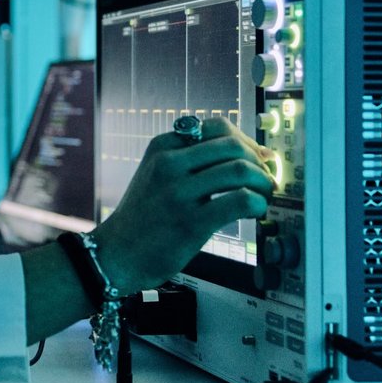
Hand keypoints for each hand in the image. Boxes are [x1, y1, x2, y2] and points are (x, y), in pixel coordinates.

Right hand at [91, 117, 274, 295]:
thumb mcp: (154, 175)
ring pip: (239, 169)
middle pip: (231, 145)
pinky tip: (256, 212)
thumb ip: (188, 160)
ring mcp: (178, 193)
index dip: (246, 141)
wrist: (116, 255)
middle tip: (265, 178)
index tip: (257, 158)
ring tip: (263, 195)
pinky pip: (239, 200)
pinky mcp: (191, 222)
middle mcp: (168, 164)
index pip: (217, 127)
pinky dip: (258, 204)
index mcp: (161, 147)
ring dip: (262, 181)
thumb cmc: (142, 219)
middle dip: (258, 160)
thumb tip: (243, 152)